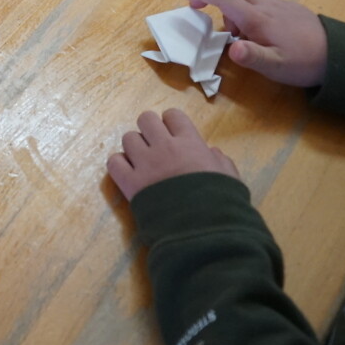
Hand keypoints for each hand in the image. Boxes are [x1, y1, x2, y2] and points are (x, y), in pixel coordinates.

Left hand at [106, 109, 240, 201]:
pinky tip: (130, 173)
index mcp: (190, 143)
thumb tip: (212, 151)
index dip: (172, 123)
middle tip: (156, 145)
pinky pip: (114, 162)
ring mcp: (144, 163)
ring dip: (135, 147)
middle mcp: (164, 146)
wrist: (202, 230)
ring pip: (128, 138)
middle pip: (146, 119)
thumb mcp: (231, 179)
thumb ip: (221, 162)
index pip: (173, 115)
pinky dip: (120, 165)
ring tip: (143, 161)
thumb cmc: (222, 203)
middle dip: (150, 129)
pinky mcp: (130, 182)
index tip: (174, 135)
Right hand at [179, 0, 329, 87]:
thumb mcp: (277, 66)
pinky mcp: (285, 8)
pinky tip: (254, 34)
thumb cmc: (305, 62)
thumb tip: (231, 48)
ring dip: (228, 7)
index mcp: (257, 18)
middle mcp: (263, 5)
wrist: (341, 54)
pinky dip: (244, 11)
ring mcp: (276, 5)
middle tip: (195, 5)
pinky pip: (256, 3)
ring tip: (235, 36)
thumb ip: (252, 57)